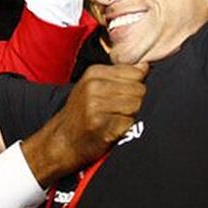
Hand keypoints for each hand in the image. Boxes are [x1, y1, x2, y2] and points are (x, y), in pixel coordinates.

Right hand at [21, 63, 147, 186]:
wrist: (61, 141)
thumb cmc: (81, 113)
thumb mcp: (92, 86)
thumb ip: (118, 75)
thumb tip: (146, 66)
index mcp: (94, 72)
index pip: (135, 72)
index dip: (135, 84)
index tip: (123, 93)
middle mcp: (94, 86)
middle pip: (139, 89)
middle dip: (134, 101)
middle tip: (117, 110)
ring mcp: (96, 105)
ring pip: (136, 105)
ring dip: (130, 115)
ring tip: (114, 118)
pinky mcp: (100, 124)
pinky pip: (129, 122)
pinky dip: (124, 128)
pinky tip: (111, 129)